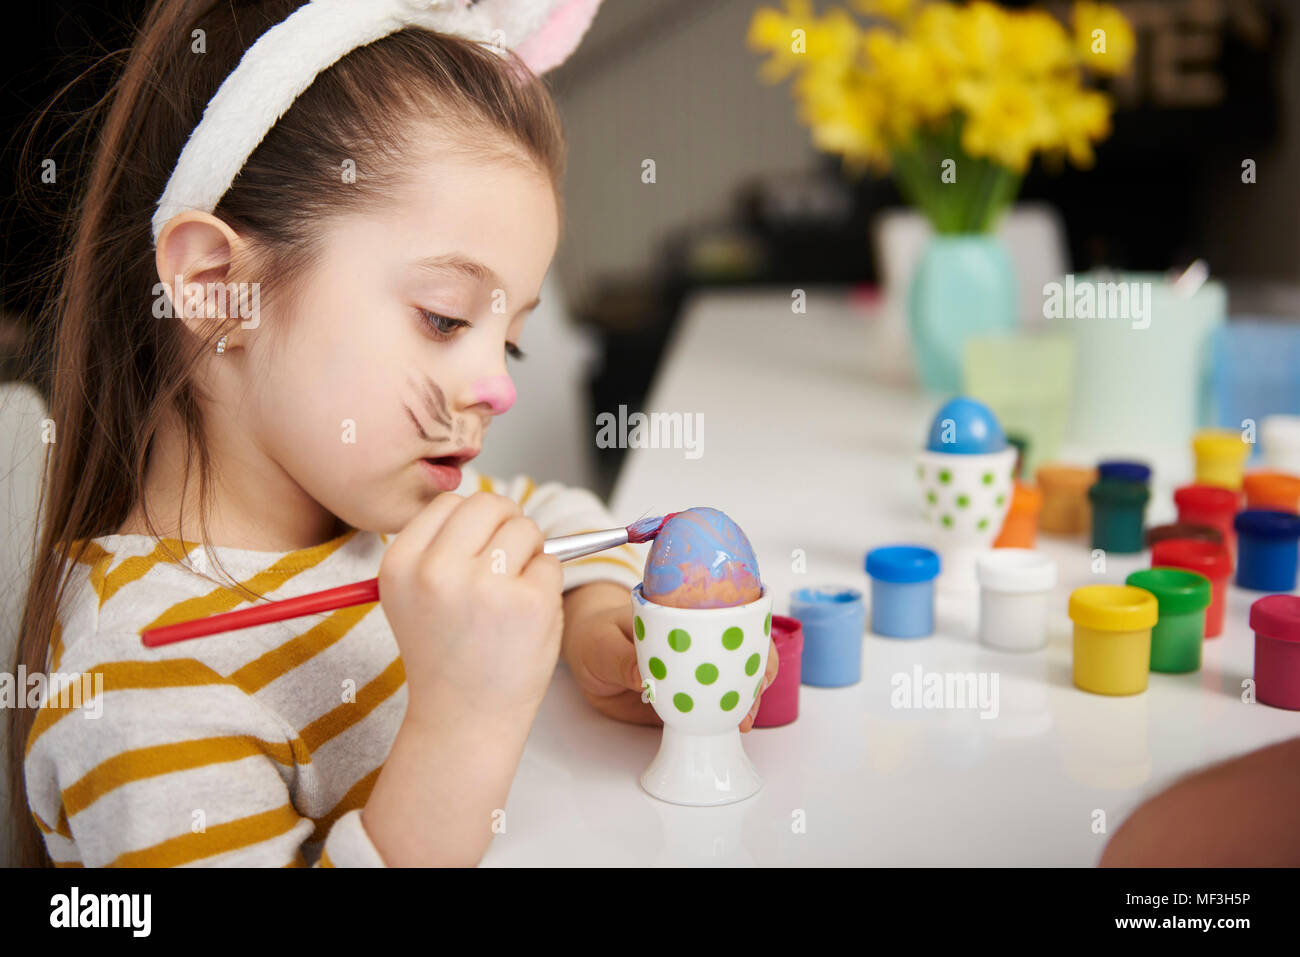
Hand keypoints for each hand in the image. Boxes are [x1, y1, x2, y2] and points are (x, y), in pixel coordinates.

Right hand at [378, 491, 563, 727]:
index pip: (449, 502)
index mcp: (400, 564)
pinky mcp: (528, 603)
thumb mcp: (415, 597)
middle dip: (508, 525)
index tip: (478, 549)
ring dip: (530, 554)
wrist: (463, 720)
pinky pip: (551, 564)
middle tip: (507, 564)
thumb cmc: (447, 656)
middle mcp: (436, 570)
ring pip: (527, 528)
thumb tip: (496, 507)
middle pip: (491, 504)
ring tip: (512, 596)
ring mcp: (484, 586)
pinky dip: (546, 585)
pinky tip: (526, 618)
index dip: (474, 522)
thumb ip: (442, 548)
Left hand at [562, 582, 779, 732]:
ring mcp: (691, 670)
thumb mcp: (601, 643)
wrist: (585, 658)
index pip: (727, 618)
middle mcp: (695, 641)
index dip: (751, 635)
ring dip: (742, 700)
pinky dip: (721, 718)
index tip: (758, 658)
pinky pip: (707, 707)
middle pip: (738, 652)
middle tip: (755, 696)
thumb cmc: (594, 635)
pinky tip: (728, 728)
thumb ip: (622, 660)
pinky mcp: (683, 697)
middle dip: (755, 672)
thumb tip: (646, 679)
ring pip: (728, 682)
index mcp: (681, 614)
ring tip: (744, 721)